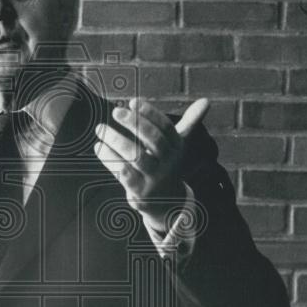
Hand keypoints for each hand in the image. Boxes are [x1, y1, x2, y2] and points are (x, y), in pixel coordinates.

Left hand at [94, 97, 209, 229]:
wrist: (167, 205)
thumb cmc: (166, 165)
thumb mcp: (177, 145)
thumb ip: (189, 122)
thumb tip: (206, 100)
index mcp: (177, 148)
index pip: (166, 127)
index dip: (151, 113)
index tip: (133, 101)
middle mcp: (169, 163)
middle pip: (154, 140)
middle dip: (135, 124)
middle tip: (116, 111)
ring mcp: (155, 179)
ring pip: (136, 157)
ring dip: (116, 140)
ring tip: (100, 128)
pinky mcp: (140, 193)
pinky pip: (123, 173)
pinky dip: (109, 159)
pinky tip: (99, 146)